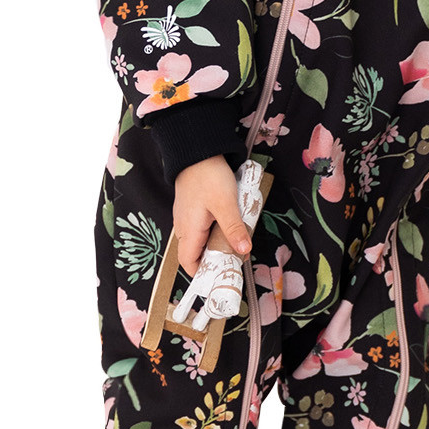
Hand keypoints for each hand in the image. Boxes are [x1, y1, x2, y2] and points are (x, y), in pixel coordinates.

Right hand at [174, 155, 252, 275]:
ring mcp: (187, 218)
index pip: (189, 264)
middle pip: (196, 254)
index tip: (221, 276)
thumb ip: (234, 229)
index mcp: (189, 231)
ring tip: (236, 244)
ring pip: (201, 241)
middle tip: (235, 260)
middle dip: (215, 260)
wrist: (197, 152)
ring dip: (217, 245)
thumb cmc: (208, 176)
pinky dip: (215, 232)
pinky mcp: (193, 209)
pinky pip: (203, 228)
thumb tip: (243, 251)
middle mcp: (184, 228)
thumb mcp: (225, 204)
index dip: (203, 274)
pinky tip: (230, 226)